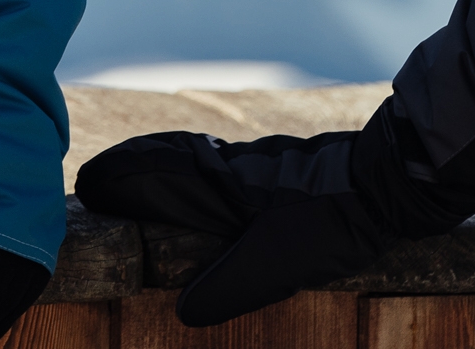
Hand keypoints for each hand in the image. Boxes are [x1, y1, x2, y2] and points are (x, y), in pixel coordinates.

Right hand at [73, 103, 474, 328]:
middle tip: (97, 183)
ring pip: (195, 161)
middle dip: (130, 170)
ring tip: (137, 183)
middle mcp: (230, 167)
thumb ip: (228, 286)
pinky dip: (195, 173)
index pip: (151, 174)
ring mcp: (256, 166)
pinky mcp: (279, 173)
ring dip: (160, 168)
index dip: (116, 181)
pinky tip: (209, 192)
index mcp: (220, 183)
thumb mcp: (278, 263)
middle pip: (167, 160)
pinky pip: (221, 167)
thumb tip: (185, 314)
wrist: (388, 183)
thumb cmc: (332, 221)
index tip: (85, 189)